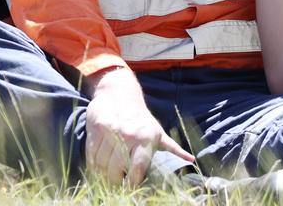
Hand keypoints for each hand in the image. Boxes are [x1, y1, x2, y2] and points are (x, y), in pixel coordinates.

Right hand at [84, 67, 193, 184]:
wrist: (120, 95)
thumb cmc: (142, 120)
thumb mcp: (158, 132)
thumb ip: (172, 148)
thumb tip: (191, 159)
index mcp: (146, 138)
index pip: (137, 168)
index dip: (132, 182)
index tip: (130, 188)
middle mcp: (129, 134)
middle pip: (116, 170)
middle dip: (115, 181)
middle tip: (116, 183)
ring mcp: (111, 131)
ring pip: (101, 164)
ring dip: (102, 174)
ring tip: (107, 174)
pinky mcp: (96, 128)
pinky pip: (91, 154)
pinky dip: (93, 164)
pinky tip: (98, 165)